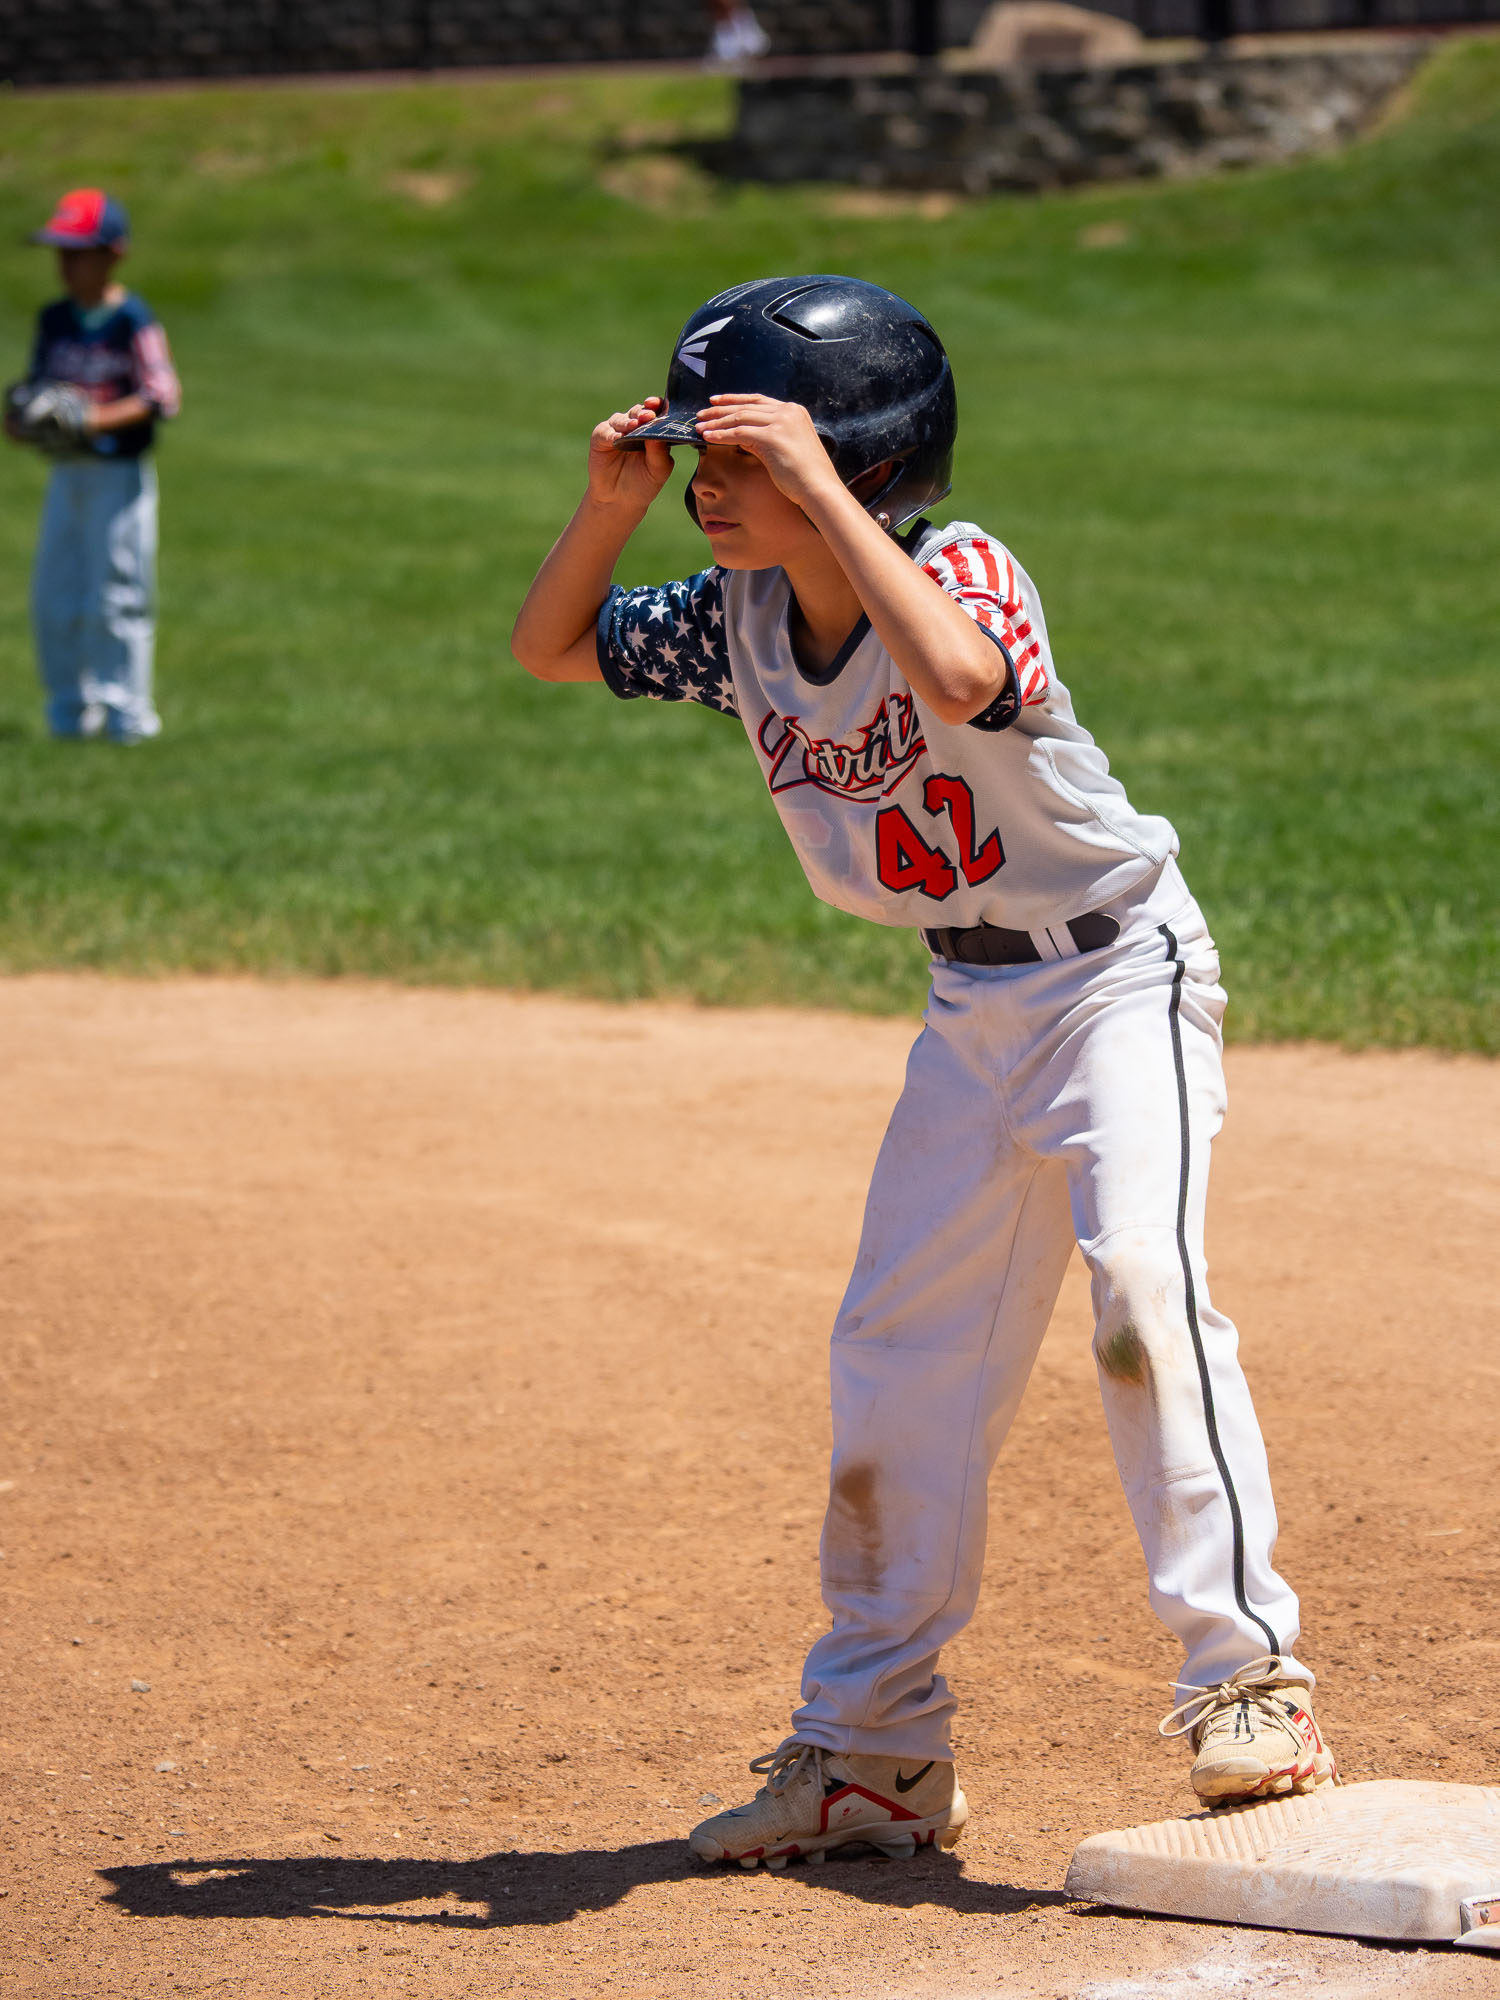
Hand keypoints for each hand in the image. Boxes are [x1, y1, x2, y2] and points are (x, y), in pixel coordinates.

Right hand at [586, 397, 673, 513]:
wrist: (620, 500)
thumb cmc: (644, 484)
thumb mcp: (658, 470)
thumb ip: (660, 452)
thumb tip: (659, 432)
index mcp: (652, 430)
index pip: (657, 412)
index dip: (658, 406)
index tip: (659, 406)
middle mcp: (634, 426)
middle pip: (639, 412)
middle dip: (643, 412)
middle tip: (648, 416)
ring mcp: (617, 430)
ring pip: (622, 419)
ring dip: (628, 422)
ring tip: (634, 426)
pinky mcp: (601, 438)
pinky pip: (606, 432)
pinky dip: (611, 435)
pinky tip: (617, 439)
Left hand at [693, 394, 841, 508]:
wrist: (819, 489)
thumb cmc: (806, 476)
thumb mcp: (788, 448)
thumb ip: (770, 437)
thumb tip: (746, 437)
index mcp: (794, 411)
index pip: (758, 401)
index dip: (734, 400)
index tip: (716, 402)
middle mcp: (788, 411)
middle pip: (746, 406)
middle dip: (720, 409)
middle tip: (701, 414)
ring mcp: (781, 422)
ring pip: (740, 417)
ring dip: (716, 422)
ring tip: (699, 428)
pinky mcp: (772, 437)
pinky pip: (739, 433)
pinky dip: (721, 435)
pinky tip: (708, 438)